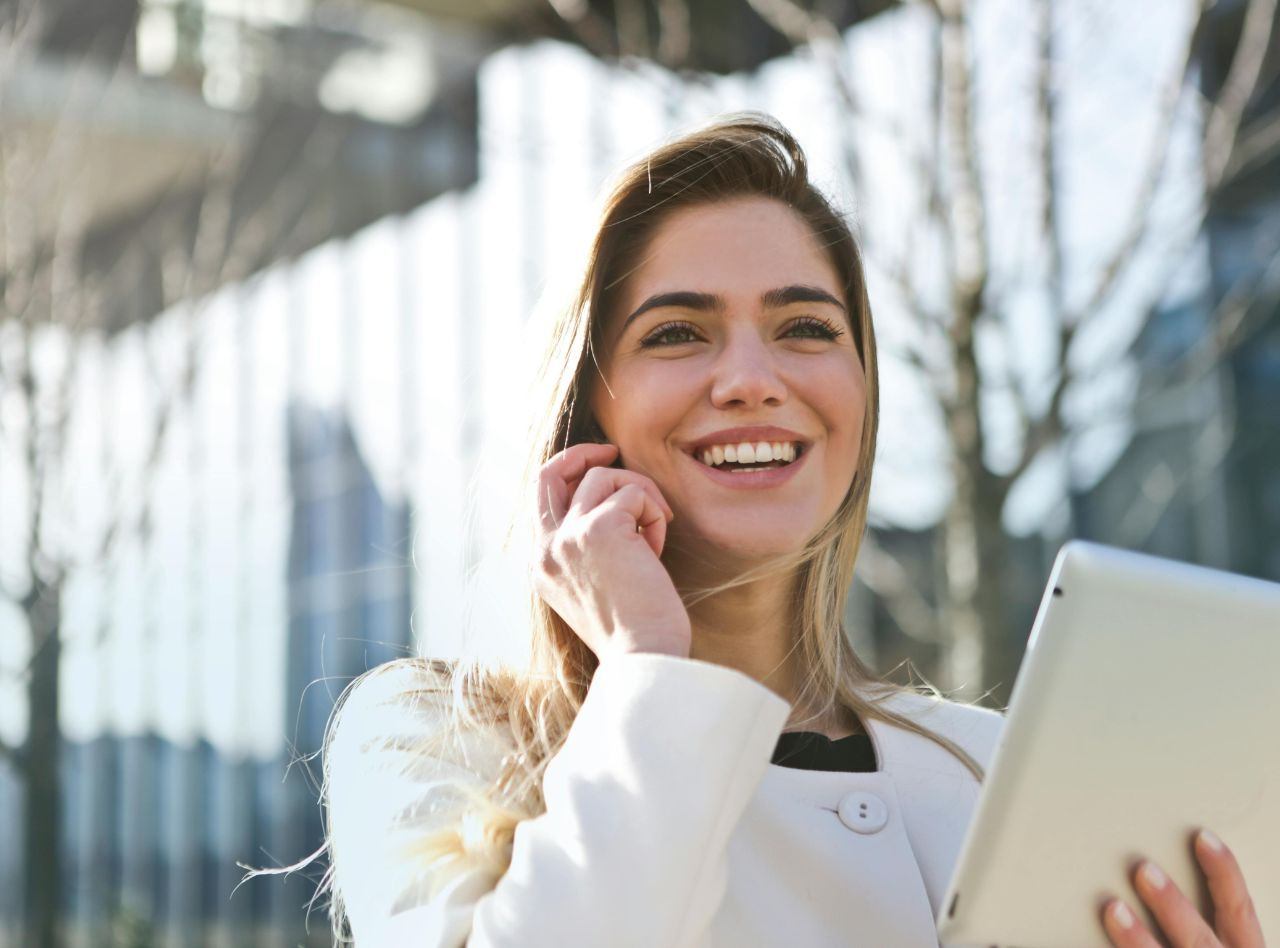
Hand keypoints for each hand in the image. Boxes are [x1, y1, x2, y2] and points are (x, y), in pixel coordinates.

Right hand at [534, 442, 690, 660]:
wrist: (644, 657)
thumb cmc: (634, 631)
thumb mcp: (595, 587)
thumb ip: (587, 549)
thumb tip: (611, 504)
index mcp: (541, 565)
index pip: (542, 498)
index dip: (570, 473)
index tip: (599, 467)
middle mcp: (546, 548)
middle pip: (550, 472)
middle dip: (583, 453)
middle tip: (613, 451)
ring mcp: (568, 536)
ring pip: (605, 477)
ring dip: (640, 496)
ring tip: (655, 533)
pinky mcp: (600, 528)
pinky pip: (635, 493)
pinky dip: (654, 513)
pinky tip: (657, 549)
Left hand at [1102, 829, 1264, 946]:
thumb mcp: (1225, 947)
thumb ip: (1209, 924)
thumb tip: (1159, 874)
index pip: (1238, 911)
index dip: (1224, 874)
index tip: (1202, 838)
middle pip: (1199, 938)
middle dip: (1173, 905)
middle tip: (1143, 870)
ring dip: (1139, 940)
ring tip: (1112, 909)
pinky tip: (1087, 945)